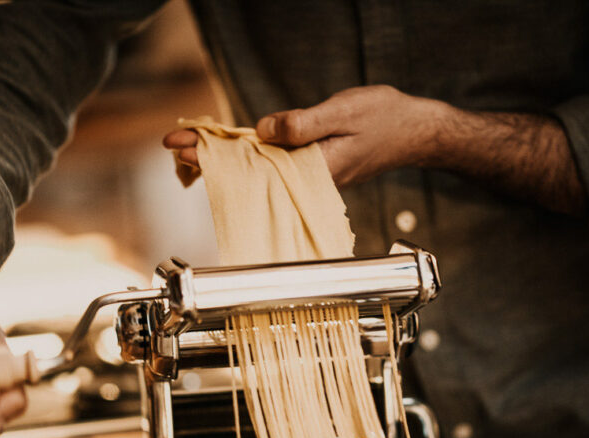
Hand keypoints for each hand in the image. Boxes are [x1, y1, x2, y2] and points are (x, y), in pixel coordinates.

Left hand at [163, 85, 442, 187]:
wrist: (416, 132)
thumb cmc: (385, 119)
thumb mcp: (343, 112)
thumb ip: (303, 123)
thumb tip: (262, 131)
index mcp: (311, 168)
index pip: (249, 165)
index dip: (212, 156)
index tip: (181, 147)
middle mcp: (306, 176)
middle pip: (247, 171)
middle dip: (207, 158)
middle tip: (172, 144)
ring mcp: (309, 171)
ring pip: (257, 168)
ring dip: (224, 158)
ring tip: (188, 149)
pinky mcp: (312, 163)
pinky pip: (273, 161)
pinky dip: (248, 154)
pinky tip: (230, 149)